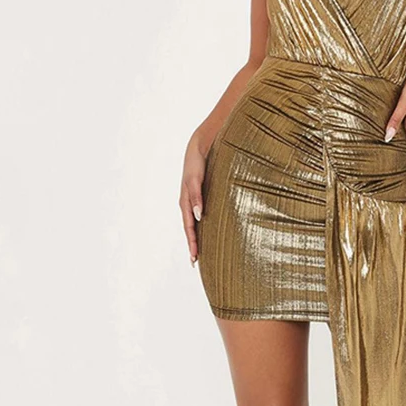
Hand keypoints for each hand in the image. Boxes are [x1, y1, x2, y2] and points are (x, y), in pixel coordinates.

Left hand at [179, 132, 209, 266]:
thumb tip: (218, 214)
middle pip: (187, 226)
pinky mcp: (193, 179)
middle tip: (194, 260)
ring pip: (188, 214)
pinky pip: (195, 194)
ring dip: (191, 231)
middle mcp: (186, 200)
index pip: (191, 227)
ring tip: (194, 247)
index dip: (193, 243)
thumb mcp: (212, 186)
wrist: (200, 144)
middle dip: (191, 243)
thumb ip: (213, 199)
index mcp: (191, 203)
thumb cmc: (208, 166)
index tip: (195, 260)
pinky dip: (197, 205)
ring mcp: (188, 191)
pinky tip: (200, 215)